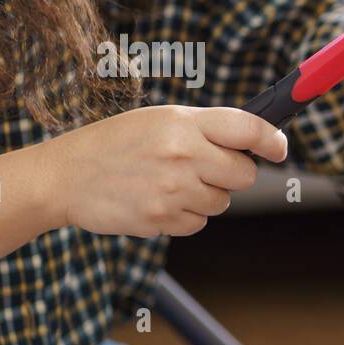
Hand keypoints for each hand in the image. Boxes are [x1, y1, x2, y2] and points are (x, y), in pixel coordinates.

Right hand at [49, 105, 287, 237]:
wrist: (64, 177)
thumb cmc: (117, 144)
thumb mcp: (160, 121)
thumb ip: (206, 129)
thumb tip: (258, 141)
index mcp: (182, 122)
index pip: (248, 128)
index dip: (272, 140)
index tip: (279, 148)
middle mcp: (182, 153)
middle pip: (245, 175)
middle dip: (232, 174)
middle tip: (206, 168)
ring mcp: (172, 189)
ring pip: (222, 202)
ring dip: (205, 196)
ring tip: (169, 183)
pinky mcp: (161, 219)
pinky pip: (198, 223)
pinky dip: (184, 217)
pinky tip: (157, 200)